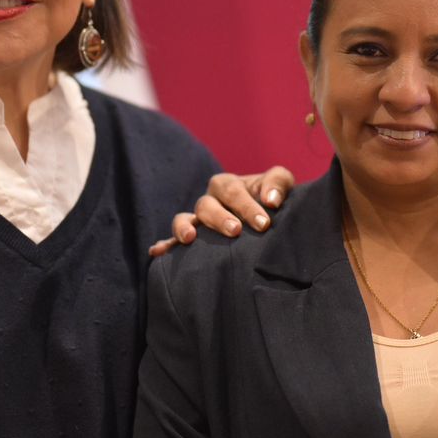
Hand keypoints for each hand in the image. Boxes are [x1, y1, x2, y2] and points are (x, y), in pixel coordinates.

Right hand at [148, 167, 296, 255]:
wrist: (267, 219)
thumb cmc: (272, 199)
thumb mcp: (280, 185)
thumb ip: (278, 184)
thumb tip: (271, 200)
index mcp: (227, 185)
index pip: (232, 191)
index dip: (247, 206)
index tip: (264, 223)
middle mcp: (209, 201)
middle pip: (206, 205)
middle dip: (220, 218)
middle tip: (235, 231)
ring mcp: (198, 220)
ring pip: (184, 219)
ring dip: (184, 227)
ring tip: (190, 239)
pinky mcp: (192, 240)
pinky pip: (173, 240)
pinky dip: (165, 244)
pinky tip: (157, 252)